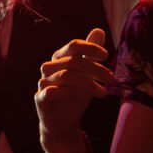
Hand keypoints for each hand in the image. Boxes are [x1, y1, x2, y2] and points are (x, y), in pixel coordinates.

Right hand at [35, 27, 112, 152]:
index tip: (106, 56)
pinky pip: (51, 92)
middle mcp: (49, 68)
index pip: (73, 45)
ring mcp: (43, 83)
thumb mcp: (86, 74)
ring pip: (65, 75)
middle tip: (112, 79)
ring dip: (88, 83)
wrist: (63, 122)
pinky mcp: (40, 99)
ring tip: (103, 92)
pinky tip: (80, 96)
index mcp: (59, 58)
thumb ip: (90, 53)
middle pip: (73, 61)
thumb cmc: (74, 94)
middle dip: (95, 69)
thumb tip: (99, 31)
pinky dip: (67, 92)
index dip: (90, 47)